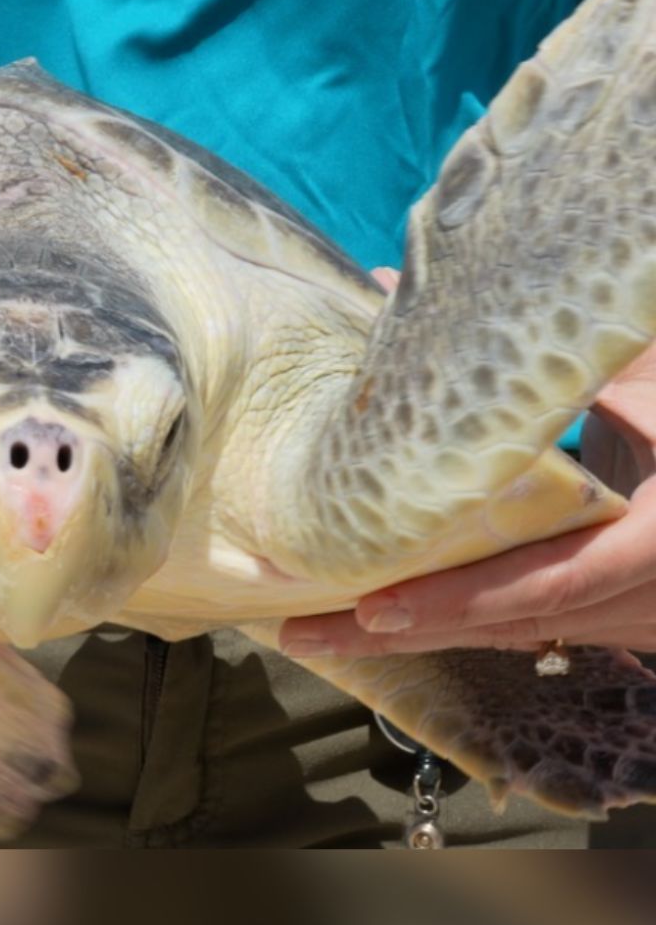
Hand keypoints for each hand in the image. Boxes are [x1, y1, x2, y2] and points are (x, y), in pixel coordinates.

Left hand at [280, 276, 655, 658]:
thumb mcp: (650, 387)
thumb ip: (548, 360)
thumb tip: (392, 286)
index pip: (548, 580)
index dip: (458, 599)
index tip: (376, 608)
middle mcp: (645, 594)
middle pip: (507, 623)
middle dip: (402, 634)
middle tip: (304, 636)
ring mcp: (634, 618)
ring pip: (509, 633)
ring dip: (415, 638)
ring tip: (316, 633)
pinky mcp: (618, 616)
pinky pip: (526, 626)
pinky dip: (455, 623)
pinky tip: (381, 626)